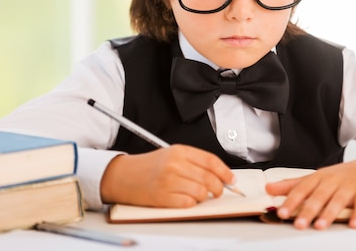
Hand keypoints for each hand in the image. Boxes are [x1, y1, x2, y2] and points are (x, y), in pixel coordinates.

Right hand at [100, 144, 235, 207]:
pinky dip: (192, 204)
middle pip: (209, 178)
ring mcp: (168, 181)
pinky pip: (188, 204)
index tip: (231, 180)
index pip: (211, 161)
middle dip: (219, 188)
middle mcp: (175, 164)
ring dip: (204, 197)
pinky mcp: (162, 197)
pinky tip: (187, 200)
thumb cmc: (150, 166)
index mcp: (179, 151)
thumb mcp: (172, 154)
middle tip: (218, 191)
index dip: (225, 172)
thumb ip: (195, 161)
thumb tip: (220, 174)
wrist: (123, 175)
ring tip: (198, 195)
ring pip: (201, 193)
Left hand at [265, 154, 355, 229]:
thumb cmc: (341, 176)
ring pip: (338, 200)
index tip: (281, 212)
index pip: (302, 189)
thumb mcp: (316, 178)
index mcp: (318, 177)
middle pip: (318, 196)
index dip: (291, 201)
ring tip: (320, 226)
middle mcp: (332, 181)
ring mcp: (349, 186)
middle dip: (308, 210)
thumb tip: (268, 189)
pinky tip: (354, 224)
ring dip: (329, 213)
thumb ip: (292, 185)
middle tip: (298, 224)